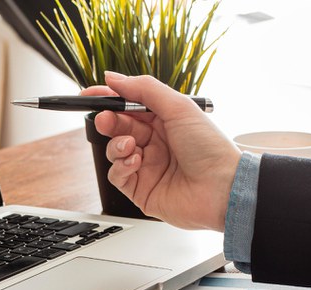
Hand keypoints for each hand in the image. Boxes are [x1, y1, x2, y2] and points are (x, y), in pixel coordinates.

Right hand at [80, 72, 240, 230]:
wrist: (221, 188)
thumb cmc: (209, 149)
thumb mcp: (178, 107)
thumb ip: (144, 89)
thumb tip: (114, 78)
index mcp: (165, 121)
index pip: (129, 106)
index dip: (108, 100)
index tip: (88, 95)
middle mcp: (155, 143)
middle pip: (119, 128)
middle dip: (109, 122)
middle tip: (105, 119)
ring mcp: (147, 167)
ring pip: (114, 151)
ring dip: (116, 145)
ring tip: (131, 146)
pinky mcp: (141, 190)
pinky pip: (117, 175)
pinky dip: (121, 166)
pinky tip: (136, 162)